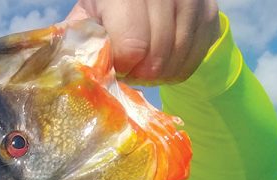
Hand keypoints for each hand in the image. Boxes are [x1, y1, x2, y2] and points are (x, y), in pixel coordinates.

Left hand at [65, 0, 219, 83]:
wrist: (144, 1)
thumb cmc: (105, 17)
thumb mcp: (86, 23)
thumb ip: (78, 43)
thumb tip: (68, 69)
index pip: (132, 44)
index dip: (125, 65)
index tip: (118, 65)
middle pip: (157, 53)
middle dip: (142, 72)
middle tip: (132, 71)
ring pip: (177, 57)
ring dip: (159, 74)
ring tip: (145, 69)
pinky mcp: (209, 10)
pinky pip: (195, 57)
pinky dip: (177, 71)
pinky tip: (163, 65)